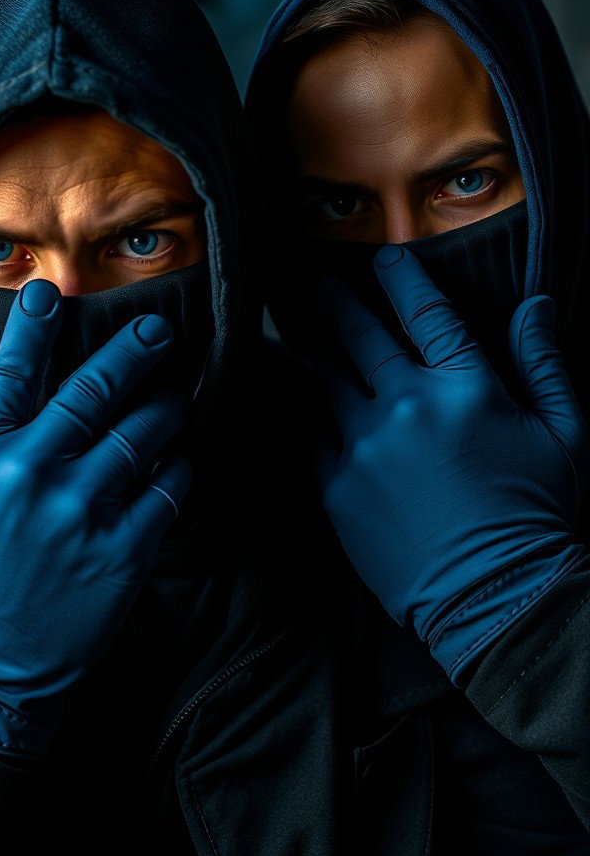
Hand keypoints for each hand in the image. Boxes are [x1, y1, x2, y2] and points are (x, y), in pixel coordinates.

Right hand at [0, 279, 191, 755]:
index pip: (10, 374)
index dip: (32, 328)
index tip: (53, 291)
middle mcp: (34, 477)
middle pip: (92, 392)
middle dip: (132, 352)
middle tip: (159, 330)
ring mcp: (83, 514)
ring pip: (140, 434)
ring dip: (164, 407)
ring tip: (175, 397)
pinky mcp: (124, 551)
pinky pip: (167, 489)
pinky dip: (178, 466)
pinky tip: (176, 458)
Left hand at [317, 245, 586, 681]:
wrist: (494, 598)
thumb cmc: (537, 514)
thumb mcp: (565, 436)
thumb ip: (544, 363)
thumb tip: (534, 303)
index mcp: (465, 388)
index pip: (426, 313)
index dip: (400, 278)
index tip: (381, 257)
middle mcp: (405, 406)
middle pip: (357, 336)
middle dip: (335, 301)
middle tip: (316, 283)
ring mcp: (363, 445)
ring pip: (323, 379)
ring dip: (310, 352)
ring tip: (294, 335)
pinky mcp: (335, 484)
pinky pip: (310, 433)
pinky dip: (304, 411)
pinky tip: (293, 398)